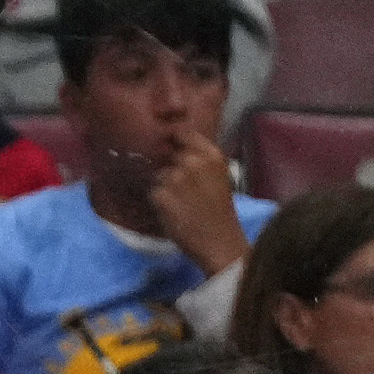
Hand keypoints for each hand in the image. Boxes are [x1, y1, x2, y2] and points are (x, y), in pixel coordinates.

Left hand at [147, 144, 250, 277]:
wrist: (219, 241)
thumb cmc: (220, 210)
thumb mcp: (219, 176)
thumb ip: (201, 159)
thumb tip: (177, 146)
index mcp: (211, 155)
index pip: (182, 132)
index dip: (172, 138)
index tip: (169, 145)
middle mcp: (193, 162)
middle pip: (167, 155)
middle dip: (169, 167)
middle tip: (179, 187)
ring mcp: (176, 178)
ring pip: (158, 175)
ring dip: (163, 186)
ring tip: (178, 203)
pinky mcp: (162, 196)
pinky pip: (153, 192)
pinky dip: (158, 202)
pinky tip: (172, 212)